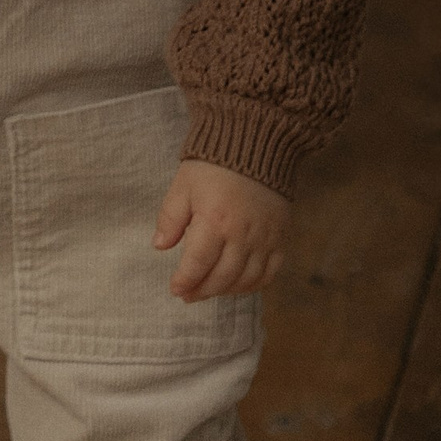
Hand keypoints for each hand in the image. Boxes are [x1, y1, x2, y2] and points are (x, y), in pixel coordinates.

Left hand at [153, 159, 288, 302]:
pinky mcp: (280, 237)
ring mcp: (264, 238)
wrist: (256, 145)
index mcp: (215, 221)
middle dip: (202, 291)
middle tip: (187, 295)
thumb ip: (170, 218)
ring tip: (208, 291)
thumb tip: (160, 246)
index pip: (198, 264)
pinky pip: (270, 272)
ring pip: (246, 279)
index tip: (175, 289)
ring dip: (225, 291)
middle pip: (222, 277)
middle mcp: (242, 235)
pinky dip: (254, 285)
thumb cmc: (214, 165)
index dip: (185, 281)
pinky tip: (238, 285)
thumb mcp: (183, 186)